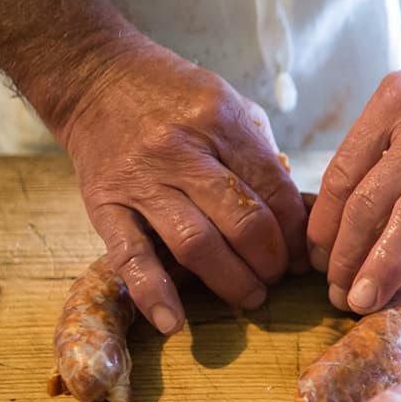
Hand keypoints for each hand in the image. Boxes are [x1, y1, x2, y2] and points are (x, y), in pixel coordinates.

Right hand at [56, 41, 308, 332]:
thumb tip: (297, 218)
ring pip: (197, 244)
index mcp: (220, 121)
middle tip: (279, 276)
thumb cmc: (174, 97)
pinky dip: (154, 294)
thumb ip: (261, 157)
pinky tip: (175, 323)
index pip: (275, 190)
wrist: (94, 78)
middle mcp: (181, 151)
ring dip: (232, 281)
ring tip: (251, 296)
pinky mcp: (105, 206)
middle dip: (271, 260)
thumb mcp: (230, 106)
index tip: (305, 254)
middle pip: (243, 221)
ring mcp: (141, 181)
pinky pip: (131, 257)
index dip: (296, 232)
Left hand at [307, 20, 400, 311]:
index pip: (343, 175)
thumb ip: (388, 150)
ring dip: (386, 261)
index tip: (317, 261)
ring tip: (366, 302)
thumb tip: (357, 213)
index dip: (324, 225)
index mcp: (391, 106)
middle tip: (336, 295)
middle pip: (369, 200)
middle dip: (345, 255)